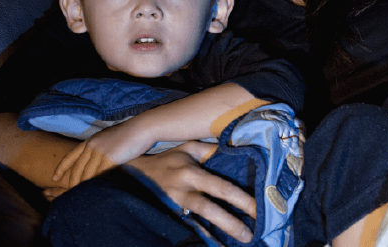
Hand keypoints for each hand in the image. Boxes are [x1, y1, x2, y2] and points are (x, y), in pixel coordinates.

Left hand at [52, 121, 152, 187]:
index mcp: (91, 140)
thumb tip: (94, 161)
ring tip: (83, 195)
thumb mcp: (109, 138)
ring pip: (88, 174)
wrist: (142, 128)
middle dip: (73, 182)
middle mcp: (92, 146)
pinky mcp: (110, 158)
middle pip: (78, 169)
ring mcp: (100, 152)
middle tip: (71, 194)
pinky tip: (97, 190)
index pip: (70, 156)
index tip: (54, 178)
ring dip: (85, 185)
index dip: (61, 168)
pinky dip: (97, 184)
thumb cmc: (129, 133)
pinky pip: (100, 175)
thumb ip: (99, 148)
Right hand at [127, 141, 255, 243]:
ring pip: (198, 221)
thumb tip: (236, 149)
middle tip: (250, 235)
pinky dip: (200, 237)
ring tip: (237, 240)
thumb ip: (210, 150)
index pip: (221, 187)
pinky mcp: (167, 216)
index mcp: (192, 172)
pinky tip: (214, 245)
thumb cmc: (166, 160)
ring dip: (218, 232)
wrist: (130, 173)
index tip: (257, 208)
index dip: (240, 199)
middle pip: (210, 209)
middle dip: (231, 223)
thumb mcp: (188, 149)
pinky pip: (186, 227)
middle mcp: (183, 190)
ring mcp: (173, 206)